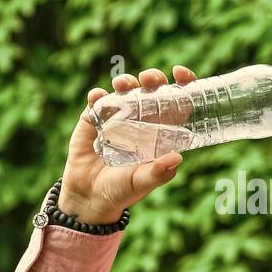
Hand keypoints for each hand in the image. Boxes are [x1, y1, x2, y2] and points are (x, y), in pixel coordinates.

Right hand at [57, 66, 197, 223]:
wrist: (89, 197)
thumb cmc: (121, 191)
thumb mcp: (141, 183)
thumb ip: (158, 173)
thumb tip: (177, 157)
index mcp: (159, 132)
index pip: (176, 103)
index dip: (182, 85)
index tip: (180, 73)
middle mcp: (141, 120)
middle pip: (151, 90)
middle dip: (153, 78)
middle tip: (150, 79)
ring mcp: (116, 117)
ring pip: (125, 89)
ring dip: (126, 82)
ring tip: (122, 84)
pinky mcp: (93, 119)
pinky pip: (96, 101)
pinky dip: (97, 96)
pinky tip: (97, 97)